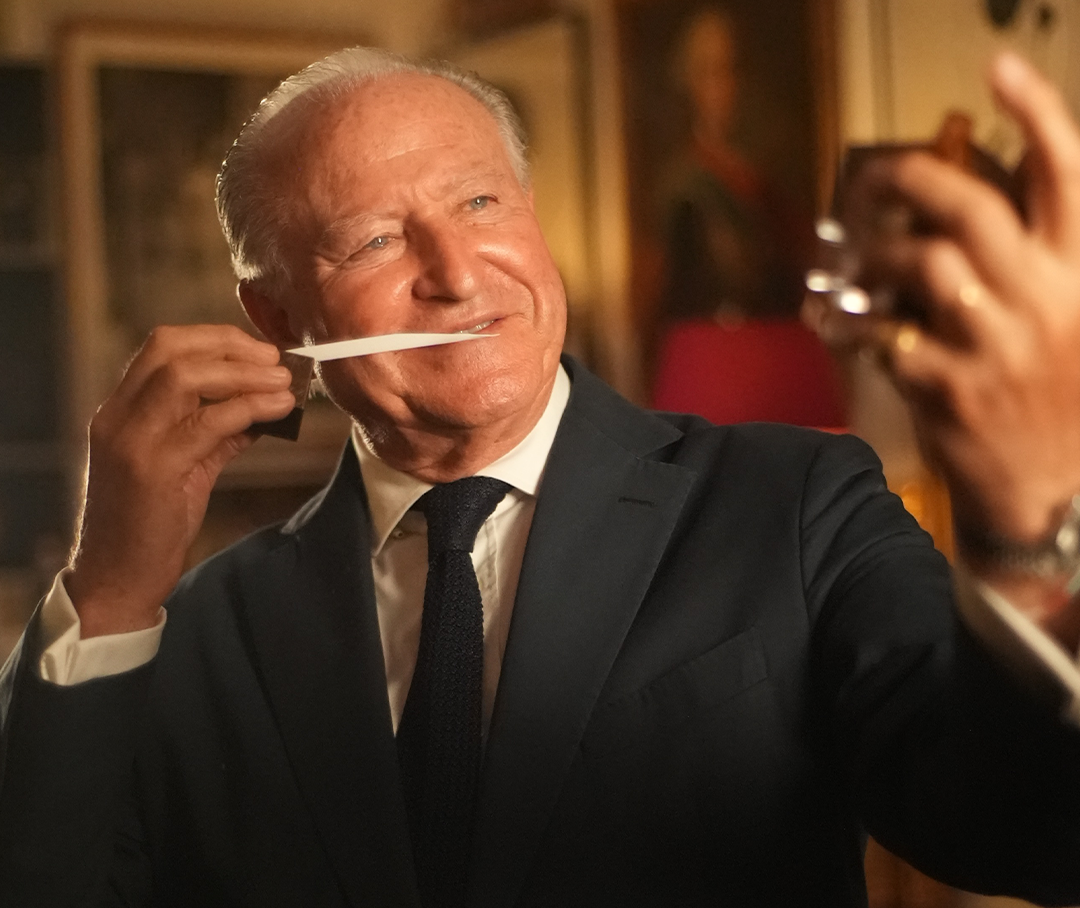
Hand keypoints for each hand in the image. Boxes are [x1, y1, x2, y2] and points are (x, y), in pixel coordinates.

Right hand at [66, 325, 295, 637]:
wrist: (118, 578)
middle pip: (171, 350)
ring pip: (185, 377)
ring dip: (243, 373)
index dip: (216, 339)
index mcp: (121, 410)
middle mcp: (118, 417)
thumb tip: (268, 403)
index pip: (162, 346)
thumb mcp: (188, 465)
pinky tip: (280, 410)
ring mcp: (131, 440)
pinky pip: (206, 423)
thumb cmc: (152, 522)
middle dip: (231, 346)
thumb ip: (220, 431)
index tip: (259, 350)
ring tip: (284, 382)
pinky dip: (249, 408)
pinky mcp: (153, 470)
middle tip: (276, 361)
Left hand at [815, 54, 1079, 642]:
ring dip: (878, 255)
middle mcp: (1043, 301)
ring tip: (859, 265)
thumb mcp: (1062, 320)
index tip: (998, 67)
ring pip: (924, 262)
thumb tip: (958, 203)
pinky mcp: (948, 388)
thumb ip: (1024, 260)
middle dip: (913, 178)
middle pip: (973, 208)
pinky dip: (849, 320)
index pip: (1067, 175)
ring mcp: (995, 346)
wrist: (1047, 493)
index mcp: (1079, 276)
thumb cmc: (1047, 396)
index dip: (1037, 112)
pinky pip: (884, 332)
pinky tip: (829, 319)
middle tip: (876, 175)